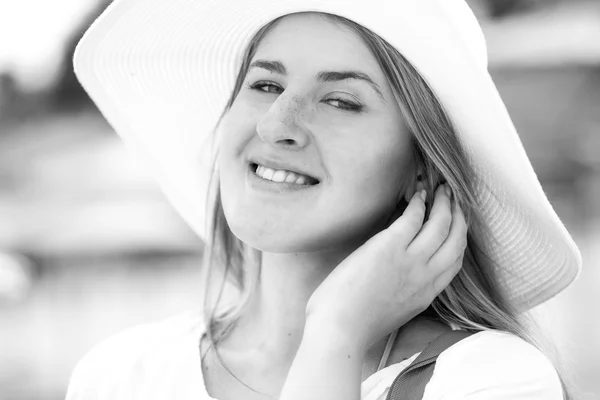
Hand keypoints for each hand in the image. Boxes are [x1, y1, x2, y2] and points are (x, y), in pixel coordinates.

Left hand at [305, 183, 466, 349]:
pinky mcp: (389, 247)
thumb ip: (403, 293)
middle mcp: (425, 277)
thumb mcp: (392, 312)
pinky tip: (416, 195)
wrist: (340, 331)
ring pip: (440, 224)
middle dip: (459, 216)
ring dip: (444, 203)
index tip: (455, 225)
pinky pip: (413, 218)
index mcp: (426, 295)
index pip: (455, 262)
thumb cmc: (354, 325)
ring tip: (441, 189)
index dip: (458, 239)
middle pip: (456, 240)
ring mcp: (410, 261)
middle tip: (454, 199)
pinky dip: (418, 203)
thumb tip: (397, 276)